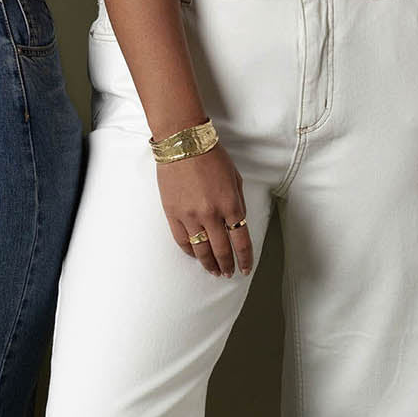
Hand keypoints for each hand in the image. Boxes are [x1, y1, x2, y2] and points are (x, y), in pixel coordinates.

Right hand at [156, 145, 251, 277]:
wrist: (183, 143)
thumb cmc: (211, 156)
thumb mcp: (235, 178)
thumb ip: (238, 203)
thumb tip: (237, 223)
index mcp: (231, 205)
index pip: (241, 241)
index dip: (244, 259)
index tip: (245, 268)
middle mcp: (212, 214)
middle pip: (222, 250)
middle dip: (227, 265)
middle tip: (228, 273)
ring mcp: (190, 216)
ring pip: (201, 250)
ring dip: (208, 264)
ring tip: (213, 271)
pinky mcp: (173, 214)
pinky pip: (182, 240)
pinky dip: (190, 251)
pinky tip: (194, 255)